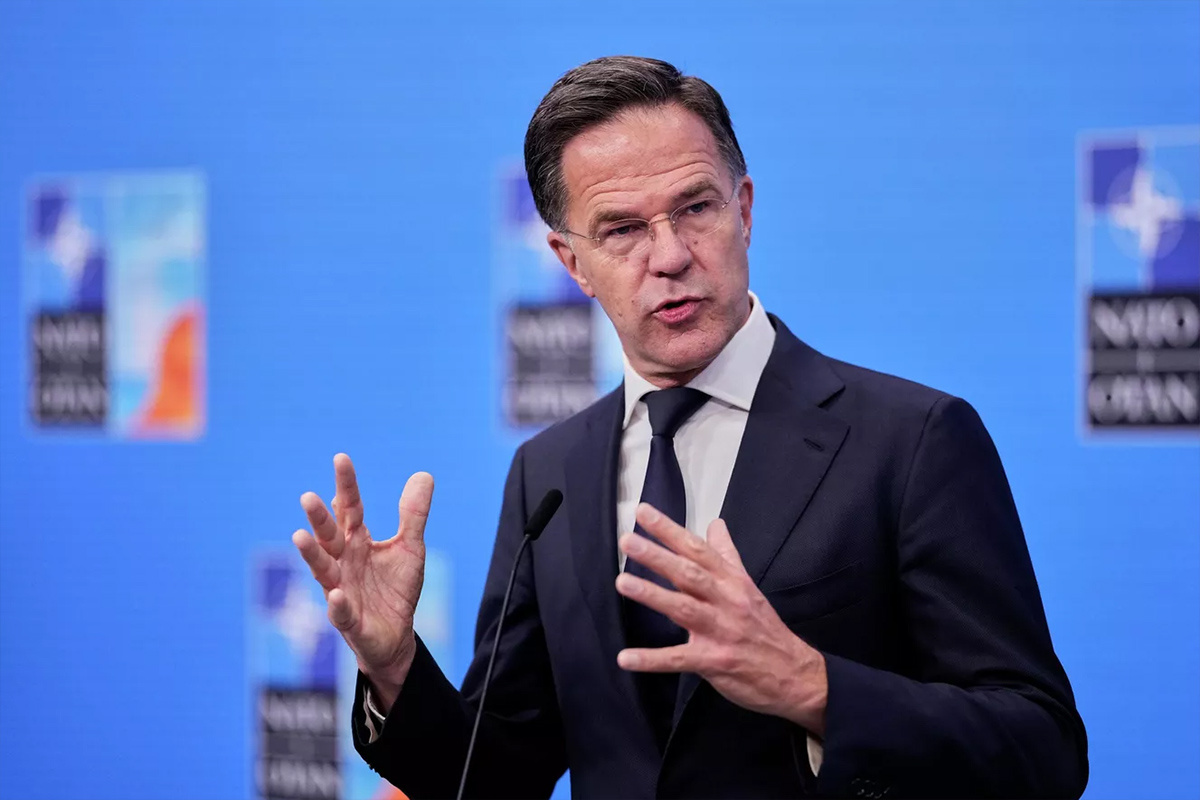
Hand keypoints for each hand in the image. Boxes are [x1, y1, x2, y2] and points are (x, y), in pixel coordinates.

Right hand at [292, 453, 432, 709]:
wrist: (395, 637)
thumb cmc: (395, 589)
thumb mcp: (410, 549)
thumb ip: (413, 515)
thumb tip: (423, 474)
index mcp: (358, 542)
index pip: (350, 508)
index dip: (347, 485)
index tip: (341, 458)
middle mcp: (344, 562)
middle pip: (329, 536)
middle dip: (319, 518)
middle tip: (308, 497)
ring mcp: (342, 590)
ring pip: (323, 570)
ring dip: (312, 555)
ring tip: (300, 536)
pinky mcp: (349, 621)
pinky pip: (341, 612)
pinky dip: (337, 605)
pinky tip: (336, 594)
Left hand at [615, 503, 827, 734]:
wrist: (795, 674)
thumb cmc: (765, 628)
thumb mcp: (749, 585)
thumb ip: (727, 555)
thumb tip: (715, 524)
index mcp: (731, 580)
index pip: (697, 548)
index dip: (670, 530)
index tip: (643, 513)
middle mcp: (726, 600)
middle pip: (689, 573)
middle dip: (658, 556)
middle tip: (628, 541)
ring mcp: (721, 631)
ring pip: (683, 608)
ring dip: (652, 595)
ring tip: (623, 582)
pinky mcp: (715, 662)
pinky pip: (678, 660)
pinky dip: (652, 660)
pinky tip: (626, 658)